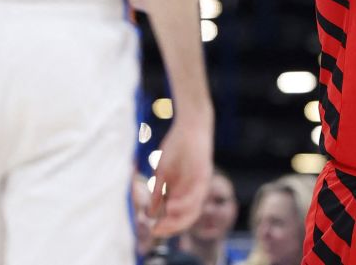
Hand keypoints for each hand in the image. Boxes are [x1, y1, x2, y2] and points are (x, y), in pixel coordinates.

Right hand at [149, 118, 213, 235]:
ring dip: (178, 219)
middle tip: (157, 231)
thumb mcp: (162, 172)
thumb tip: (150, 214)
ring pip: (193, 210)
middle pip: (187, 218)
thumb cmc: (176, 147)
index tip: (153, 231)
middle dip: (172, 227)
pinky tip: (170, 206)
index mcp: (184, 191)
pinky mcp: (204, 175)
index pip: (179, 216)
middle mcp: (195, 191)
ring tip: (162, 222)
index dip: (167, 226)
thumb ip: (158, 193)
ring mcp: (200, 184)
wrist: (190, 125)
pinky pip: (197, 195)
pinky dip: (183, 204)